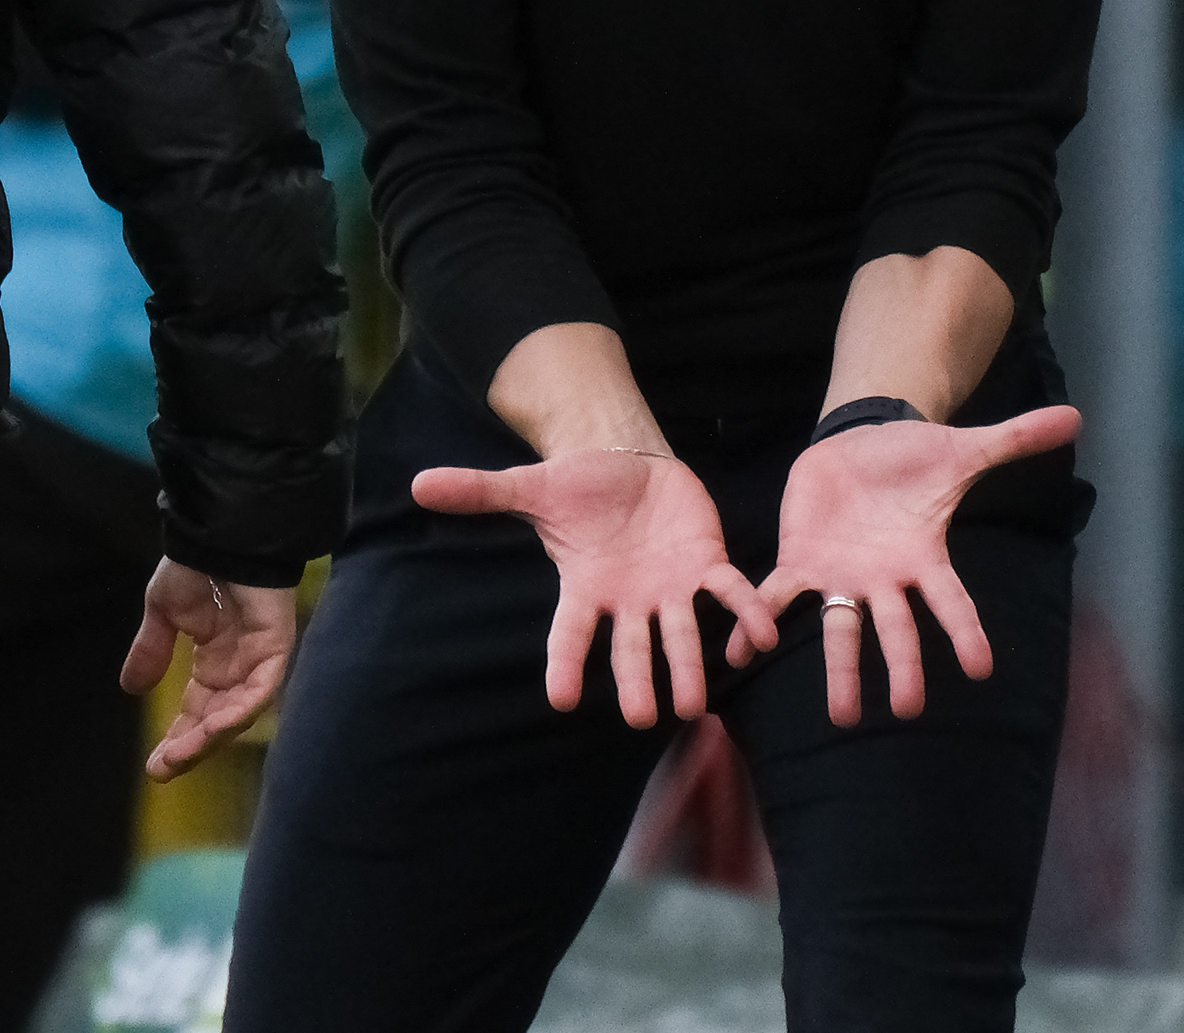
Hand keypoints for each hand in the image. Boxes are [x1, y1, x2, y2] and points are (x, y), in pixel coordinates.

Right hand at [120, 559, 300, 778]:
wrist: (220, 529)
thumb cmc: (196, 562)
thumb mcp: (163, 612)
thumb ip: (152, 649)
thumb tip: (131, 688)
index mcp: (215, 658)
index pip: (199, 710)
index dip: (179, 737)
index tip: (154, 765)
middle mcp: (240, 664)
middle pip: (218, 720)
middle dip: (191, 748)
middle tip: (162, 770)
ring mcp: (260, 657)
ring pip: (239, 712)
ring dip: (209, 738)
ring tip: (178, 757)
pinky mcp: (277, 646)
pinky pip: (262, 688)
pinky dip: (238, 710)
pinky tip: (212, 728)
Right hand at [414, 449, 770, 727]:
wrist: (630, 465)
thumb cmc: (579, 487)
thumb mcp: (530, 487)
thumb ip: (481, 492)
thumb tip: (417, 485)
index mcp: (585, 589)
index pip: (570, 634)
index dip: (567, 664)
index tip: (562, 699)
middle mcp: (628, 601)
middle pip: (631, 648)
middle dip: (639, 681)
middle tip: (646, 717)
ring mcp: (670, 588)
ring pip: (681, 634)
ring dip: (691, 667)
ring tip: (695, 704)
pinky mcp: (707, 565)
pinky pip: (730, 593)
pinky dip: (748, 613)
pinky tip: (766, 636)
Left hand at [749, 408, 1078, 725]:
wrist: (857, 446)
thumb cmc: (914, 458)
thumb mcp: (963, 447)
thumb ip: (1014, 439)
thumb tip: (1076, 418)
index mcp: (923, 557)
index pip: (951, 600)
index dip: (965, 632)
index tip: (983, 667)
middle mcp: (884, 579)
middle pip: (896, 629)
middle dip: (902, 667)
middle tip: (908, 710)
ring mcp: (840, 576)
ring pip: (839, 629)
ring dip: (840, 671)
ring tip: (842, 717)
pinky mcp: (798, 561)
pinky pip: (775, 596)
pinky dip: (755, 624)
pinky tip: (738, 653)